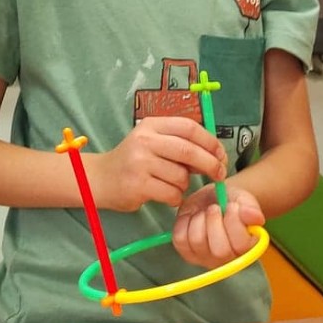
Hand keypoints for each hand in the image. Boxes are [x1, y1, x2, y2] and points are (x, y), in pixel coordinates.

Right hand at [88, 116, 225, 212]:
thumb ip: (180, 144)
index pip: (189, 127)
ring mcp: (140, 163)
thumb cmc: (134, 161)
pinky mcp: (138, 185)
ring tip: (173, 184)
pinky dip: (175, 197)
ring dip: (185, 184)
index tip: (221, 154)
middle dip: (210, 164)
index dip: (210, 141)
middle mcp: (145, 140)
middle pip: (189, 151)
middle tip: (220, 174)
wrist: (101, 179)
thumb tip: (216, 154)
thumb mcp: (153, 142)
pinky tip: (166, 195)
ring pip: (181, 176)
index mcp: (152, 125)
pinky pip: (171, 193)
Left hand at [172, 183, 263, 268]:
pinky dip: (184, 223)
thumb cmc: (230, 202)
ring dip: (199, 220)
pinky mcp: (186, 252)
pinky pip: (180, 239)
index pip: (240, 245)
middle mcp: (226, 259)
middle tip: (214, 208)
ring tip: (205, 212)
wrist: (212, 199)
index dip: (234, 222)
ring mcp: (205, 258)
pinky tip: (193, 217)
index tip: (231, 205)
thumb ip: (250, 208)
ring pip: (198, 242)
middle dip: (214, 222)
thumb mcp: (243, 200)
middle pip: (219, 250)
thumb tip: (257, 218)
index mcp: (246, 248)